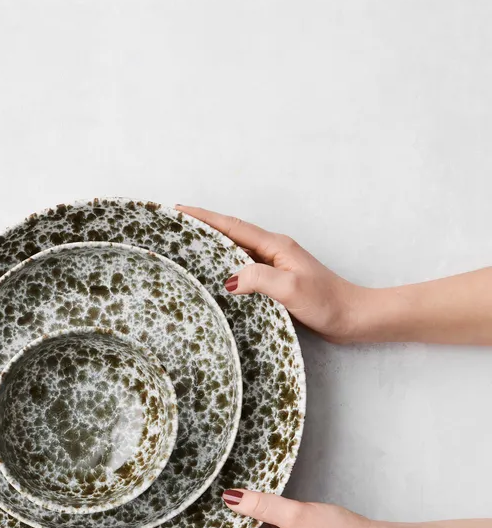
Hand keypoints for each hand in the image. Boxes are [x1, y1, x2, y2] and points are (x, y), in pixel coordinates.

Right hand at [177, 204, 366, 342]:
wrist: (353, 317)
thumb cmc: (327, 302)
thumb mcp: (291, 289)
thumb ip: (259, 279)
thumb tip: (228, 279)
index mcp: (275, 246)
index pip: (232, 227)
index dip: (204, 218)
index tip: (179, 210)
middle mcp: (273, 251)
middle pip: (231, 234)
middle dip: (202, 228)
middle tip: (173, 228)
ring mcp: (275, 266)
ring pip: (236, 252)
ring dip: (212, 247)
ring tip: (185, 249)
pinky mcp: (276, 283)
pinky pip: (244, 269)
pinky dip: (225, 267)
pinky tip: (214, 277)